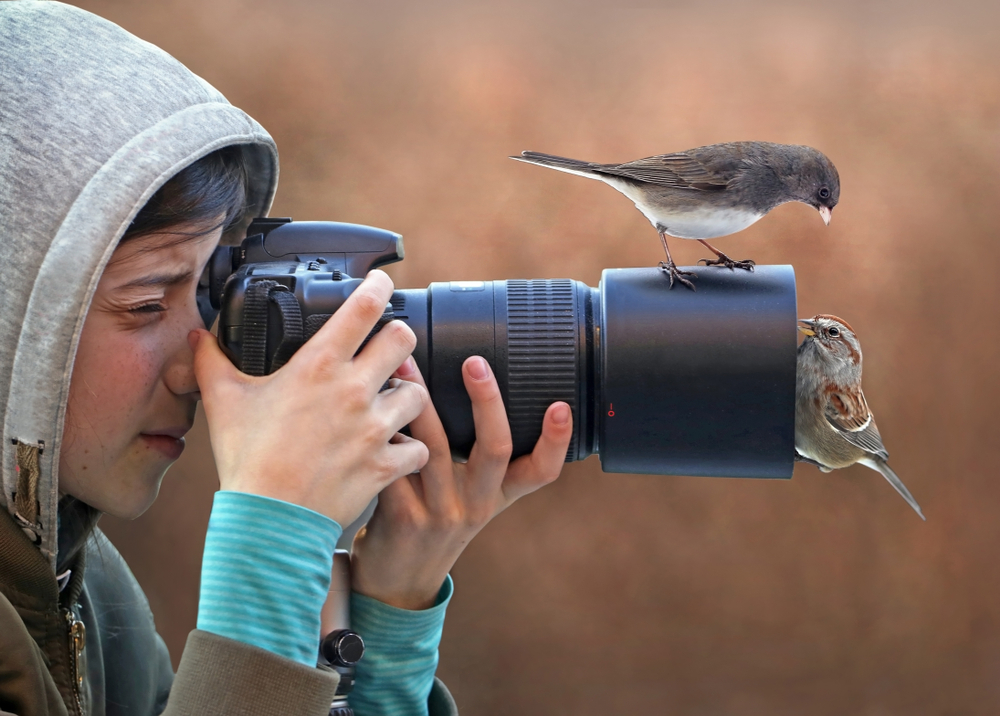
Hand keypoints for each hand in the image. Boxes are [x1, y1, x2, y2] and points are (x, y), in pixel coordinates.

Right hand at [190, 270, 429, 526]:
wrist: (267, 521)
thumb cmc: (247, 460)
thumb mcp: (224, 402)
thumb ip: (211, 362)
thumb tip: (196, 337)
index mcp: (318, 366)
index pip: (363, 307)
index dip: (379, 286)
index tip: (382, 281)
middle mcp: (353, 390)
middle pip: (403, 340)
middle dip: (399, 339)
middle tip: (389, 347)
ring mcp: (374, 428)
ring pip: (418, 394)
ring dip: (408, 395)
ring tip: (393, 402)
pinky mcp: (385, 463)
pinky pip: (419, 447)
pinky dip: (412, 448)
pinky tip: (397, 448)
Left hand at [350, 355, 572, 609]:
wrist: (395, 583)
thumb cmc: (431, 524)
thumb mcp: (467, 498)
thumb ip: (473, 457)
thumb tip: (470, 382)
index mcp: (497, 495)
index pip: (541, 471)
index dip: (556, 441)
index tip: (561, 406)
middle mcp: (476, 504)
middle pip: (495, 449)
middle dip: (488, 402)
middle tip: (476, 363)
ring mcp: (442, 513)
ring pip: (435, 448)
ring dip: (420, 401)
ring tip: (407, 365)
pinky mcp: (404, 518)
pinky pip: (396, 466)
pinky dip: (386, 435)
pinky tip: (372, 407)